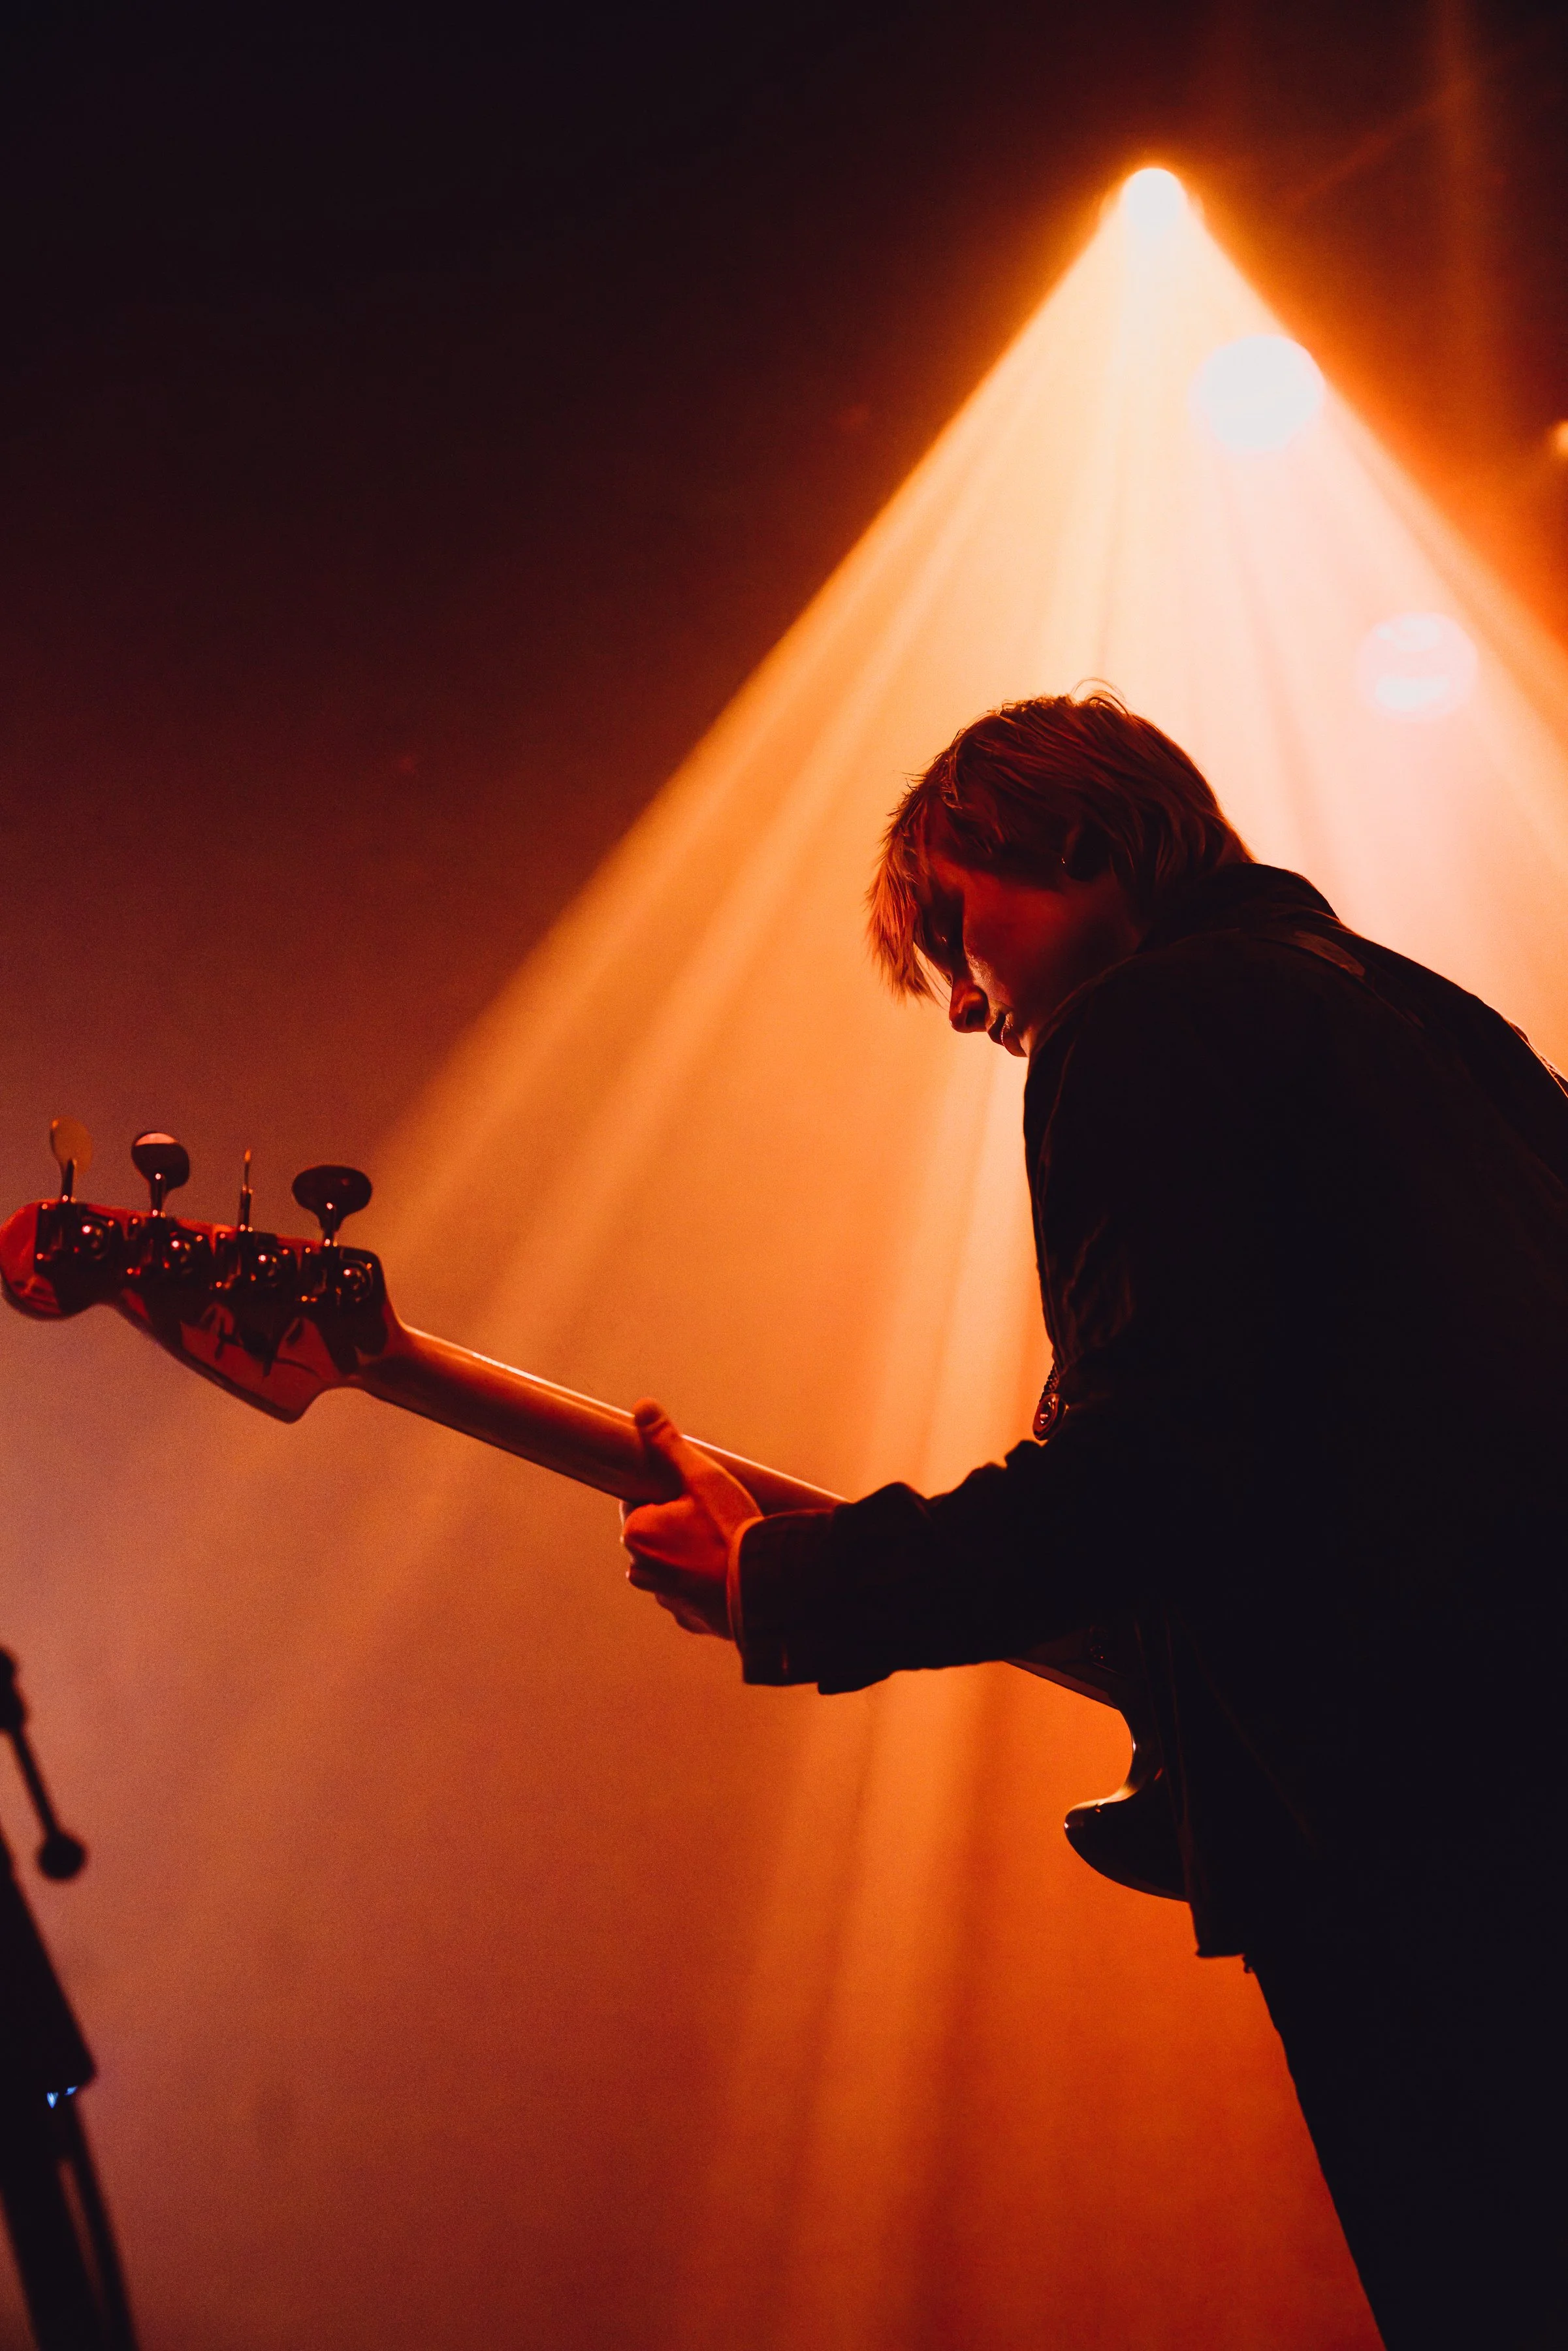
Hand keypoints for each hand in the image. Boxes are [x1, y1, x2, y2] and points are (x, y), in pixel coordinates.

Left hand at [621, 1399, 760, 1639]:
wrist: (766, 1588)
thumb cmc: (731, 1530)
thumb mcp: (702, 1477)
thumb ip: (669, 1444)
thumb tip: (642, 1407)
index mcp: (637, 1533)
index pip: (640, 1504)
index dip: (668, 1497)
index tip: (694, 1499)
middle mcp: (641, 1569)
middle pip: (656, 1536)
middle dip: (677, 1527)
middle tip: (714, 1520)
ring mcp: (666, 1598)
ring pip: (672, 1566)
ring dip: (689, 1557)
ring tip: (724, 1547)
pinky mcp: (689, 1618)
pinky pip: (690, 1594)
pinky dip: (704, 1584)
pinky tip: (728, 1575)